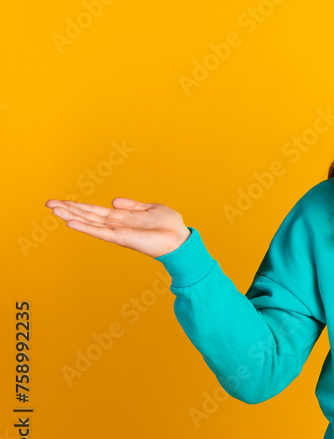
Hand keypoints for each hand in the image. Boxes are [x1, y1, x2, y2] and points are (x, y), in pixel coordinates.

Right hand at [43, 197, 189, 258]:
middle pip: (87, 216)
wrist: (180, 238)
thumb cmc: (168, 225)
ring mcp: (117, 231)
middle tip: (48, 203)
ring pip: (89, 223)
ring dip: (71, 216)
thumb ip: (130, 205)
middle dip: (68, 209)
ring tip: (54, 210)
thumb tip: (112, 200)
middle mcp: (116, 224)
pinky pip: (100, 232)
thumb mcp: (149, 208)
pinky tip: (72, 222)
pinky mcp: (122, 238)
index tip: (60, 201)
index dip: (77, 206)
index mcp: (121, 217)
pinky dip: (86, 227)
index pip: (94, 211)